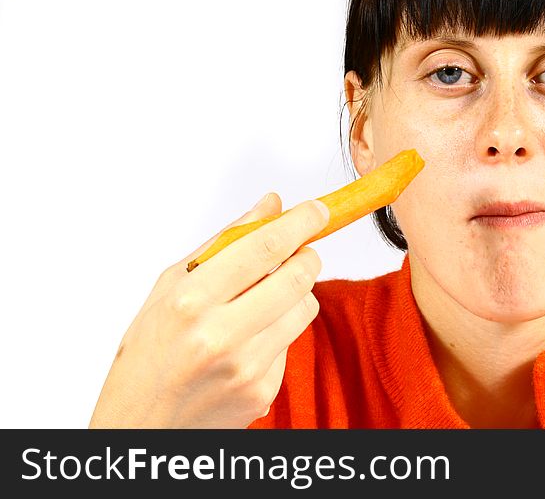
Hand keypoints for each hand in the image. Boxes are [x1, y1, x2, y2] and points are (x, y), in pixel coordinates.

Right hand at [88, 193, 328, 427]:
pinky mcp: (263, 391)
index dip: (300, 223)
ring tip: (266, 298)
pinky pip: (293, 342)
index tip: (317, 210)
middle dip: (307, 254)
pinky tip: (250, 340)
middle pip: (298, 276)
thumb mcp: (171, 287)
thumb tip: (271, 205)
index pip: (264, 247)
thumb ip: (225, 243)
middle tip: (300, 250)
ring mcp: (246, 367)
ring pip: (306, 307)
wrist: (141, 425)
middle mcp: (220, 335)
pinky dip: (280, 331)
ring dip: (296, 292)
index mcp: (191, 301)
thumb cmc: (149, 352)